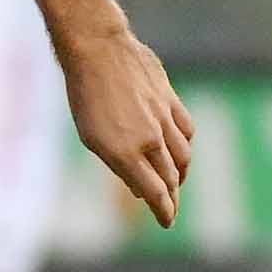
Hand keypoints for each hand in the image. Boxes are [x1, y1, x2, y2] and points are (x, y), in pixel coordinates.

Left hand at [63, 23, 194, 227]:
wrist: (98, 50)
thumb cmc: (85, 96)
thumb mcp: (92, 138)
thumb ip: (120, 164)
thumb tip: (140, 187)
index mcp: (126, 153)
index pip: (156, 193)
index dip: (164, 211)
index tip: (166, 221)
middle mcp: (150, 140)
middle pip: (171, 178)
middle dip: (171, 198)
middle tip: (169, 208)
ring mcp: (164, 119)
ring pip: (183, 156)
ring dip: (181, 174)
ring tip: (176, 182)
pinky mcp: (171, 100)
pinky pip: (186, 130)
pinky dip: (185, 145)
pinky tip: (180, 149)